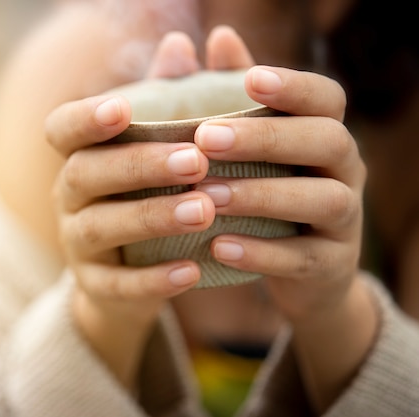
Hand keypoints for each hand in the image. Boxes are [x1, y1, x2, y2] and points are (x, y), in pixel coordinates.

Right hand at [45, 27, 252, 387]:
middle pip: (85, 174)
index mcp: (81, 157)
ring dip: (151, 217)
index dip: (85, 118)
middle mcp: (69, 197)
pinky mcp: (97, 287)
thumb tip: (179, 41)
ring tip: (204, 210)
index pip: (61, 129)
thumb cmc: (148, 197)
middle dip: (139, 166)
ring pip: (100, 228)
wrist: (129, 278)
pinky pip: (118, 286)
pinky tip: (193, 271)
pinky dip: (154, 280)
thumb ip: (167, 99)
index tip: (123, 108)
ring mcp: (78, 245)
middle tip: (195, 160)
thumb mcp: (156, 150)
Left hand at [194, 65, 365, 321]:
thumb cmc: (265, 194)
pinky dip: (261, 251)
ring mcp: (345, 220)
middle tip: (205, 138)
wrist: (300, 272)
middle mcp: (346, 171)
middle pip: (327, 141)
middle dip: (266, 137)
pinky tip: (218, 245)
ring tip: (206, 195)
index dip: (294, 86)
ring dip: (261, 195)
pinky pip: (303, 257)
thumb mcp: (249, 148)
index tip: (250, 80)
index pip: (327, 99)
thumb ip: (231, 95)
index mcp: (325, 136)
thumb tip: (217, 37)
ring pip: (322, 200)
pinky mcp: (331, 265)